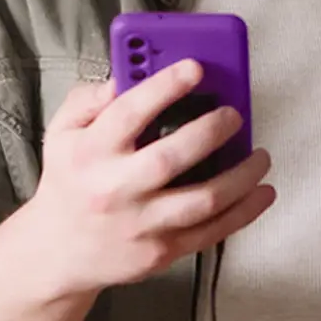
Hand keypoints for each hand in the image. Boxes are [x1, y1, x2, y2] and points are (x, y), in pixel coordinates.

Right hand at [20, 59, 275, 300]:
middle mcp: (116, 190)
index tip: (195, 68)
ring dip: (240, 176)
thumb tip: (124, 76)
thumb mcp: (60, 133)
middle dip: (211, 131)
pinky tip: (262, 192)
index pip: (129, 114)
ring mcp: (141, 225)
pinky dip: (244, 212)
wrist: (58, 252)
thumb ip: (88, 100)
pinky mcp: (161, 252)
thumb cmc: (68, 183)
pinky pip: (211, 232)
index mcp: (90, 153)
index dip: (164, 87)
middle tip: (235, 115)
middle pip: (171, 158)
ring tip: (261, 155)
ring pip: (202, 200)